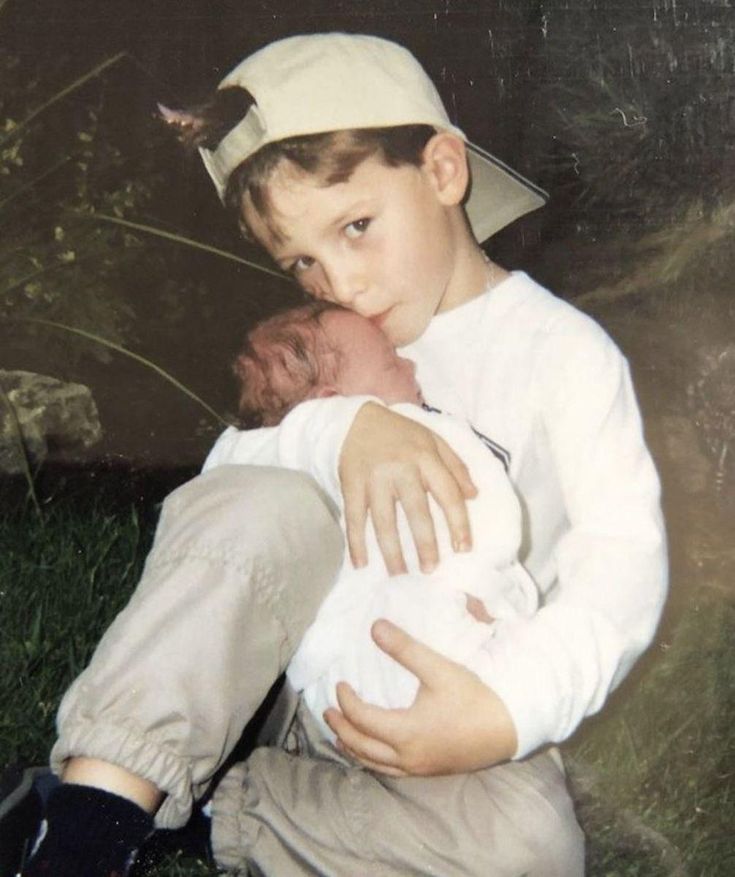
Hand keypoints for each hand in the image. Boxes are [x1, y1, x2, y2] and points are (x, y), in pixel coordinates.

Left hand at [323, 620, 517, 775]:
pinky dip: (373, 760)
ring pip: (374, 764)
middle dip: (341, 729)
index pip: (362, 718)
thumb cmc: (473, 698)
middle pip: (361, 746)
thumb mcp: (438, 668)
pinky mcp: (430, 770)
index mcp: (405, 732)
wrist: (509, 729)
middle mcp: (407, 756)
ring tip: (340, 736)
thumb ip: (405, 649)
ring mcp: (418, 768)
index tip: (340, 683)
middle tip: (326, 713)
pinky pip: (390, 771)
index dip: (346, 701)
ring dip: (353, 748)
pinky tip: (375, 750)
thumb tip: (374, 627)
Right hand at [339, 403, 476, 574]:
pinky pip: (353, 518)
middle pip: (416, 511)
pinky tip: (360, 564)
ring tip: (399, 574)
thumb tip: (474, 496)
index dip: (458, 523)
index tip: (463, 549)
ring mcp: (374, 477)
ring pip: (384, 520)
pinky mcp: (351, 484)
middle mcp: (401, 468)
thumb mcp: (434, 441)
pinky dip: (356, 542)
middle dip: (425, 544)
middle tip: (430, 570)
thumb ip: (456, 467)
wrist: (356, 419)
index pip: (447, 493)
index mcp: (426, 457)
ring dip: (391, 551)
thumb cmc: (401, 435)